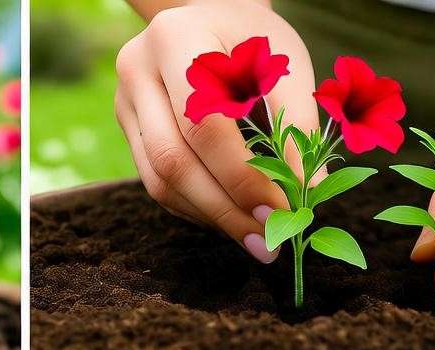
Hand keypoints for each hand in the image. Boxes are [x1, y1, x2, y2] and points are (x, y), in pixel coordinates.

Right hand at [114, 0, 316, 262]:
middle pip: (173, 160)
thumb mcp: (283, 63)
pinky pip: (156, 182)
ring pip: (158, 180)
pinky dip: (196, 207)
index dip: (240, 176)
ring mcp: (124, 101)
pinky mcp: (127, 127)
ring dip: (209, 216)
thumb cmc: (251, 37)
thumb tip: (310, 191)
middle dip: (223, 209)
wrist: (206, 15)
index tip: (279, 211)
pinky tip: (229, 217)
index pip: (204, 124)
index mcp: (176, 40)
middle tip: (266, 242)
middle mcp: (137, 70)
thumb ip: (297, 124)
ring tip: (253, 237)